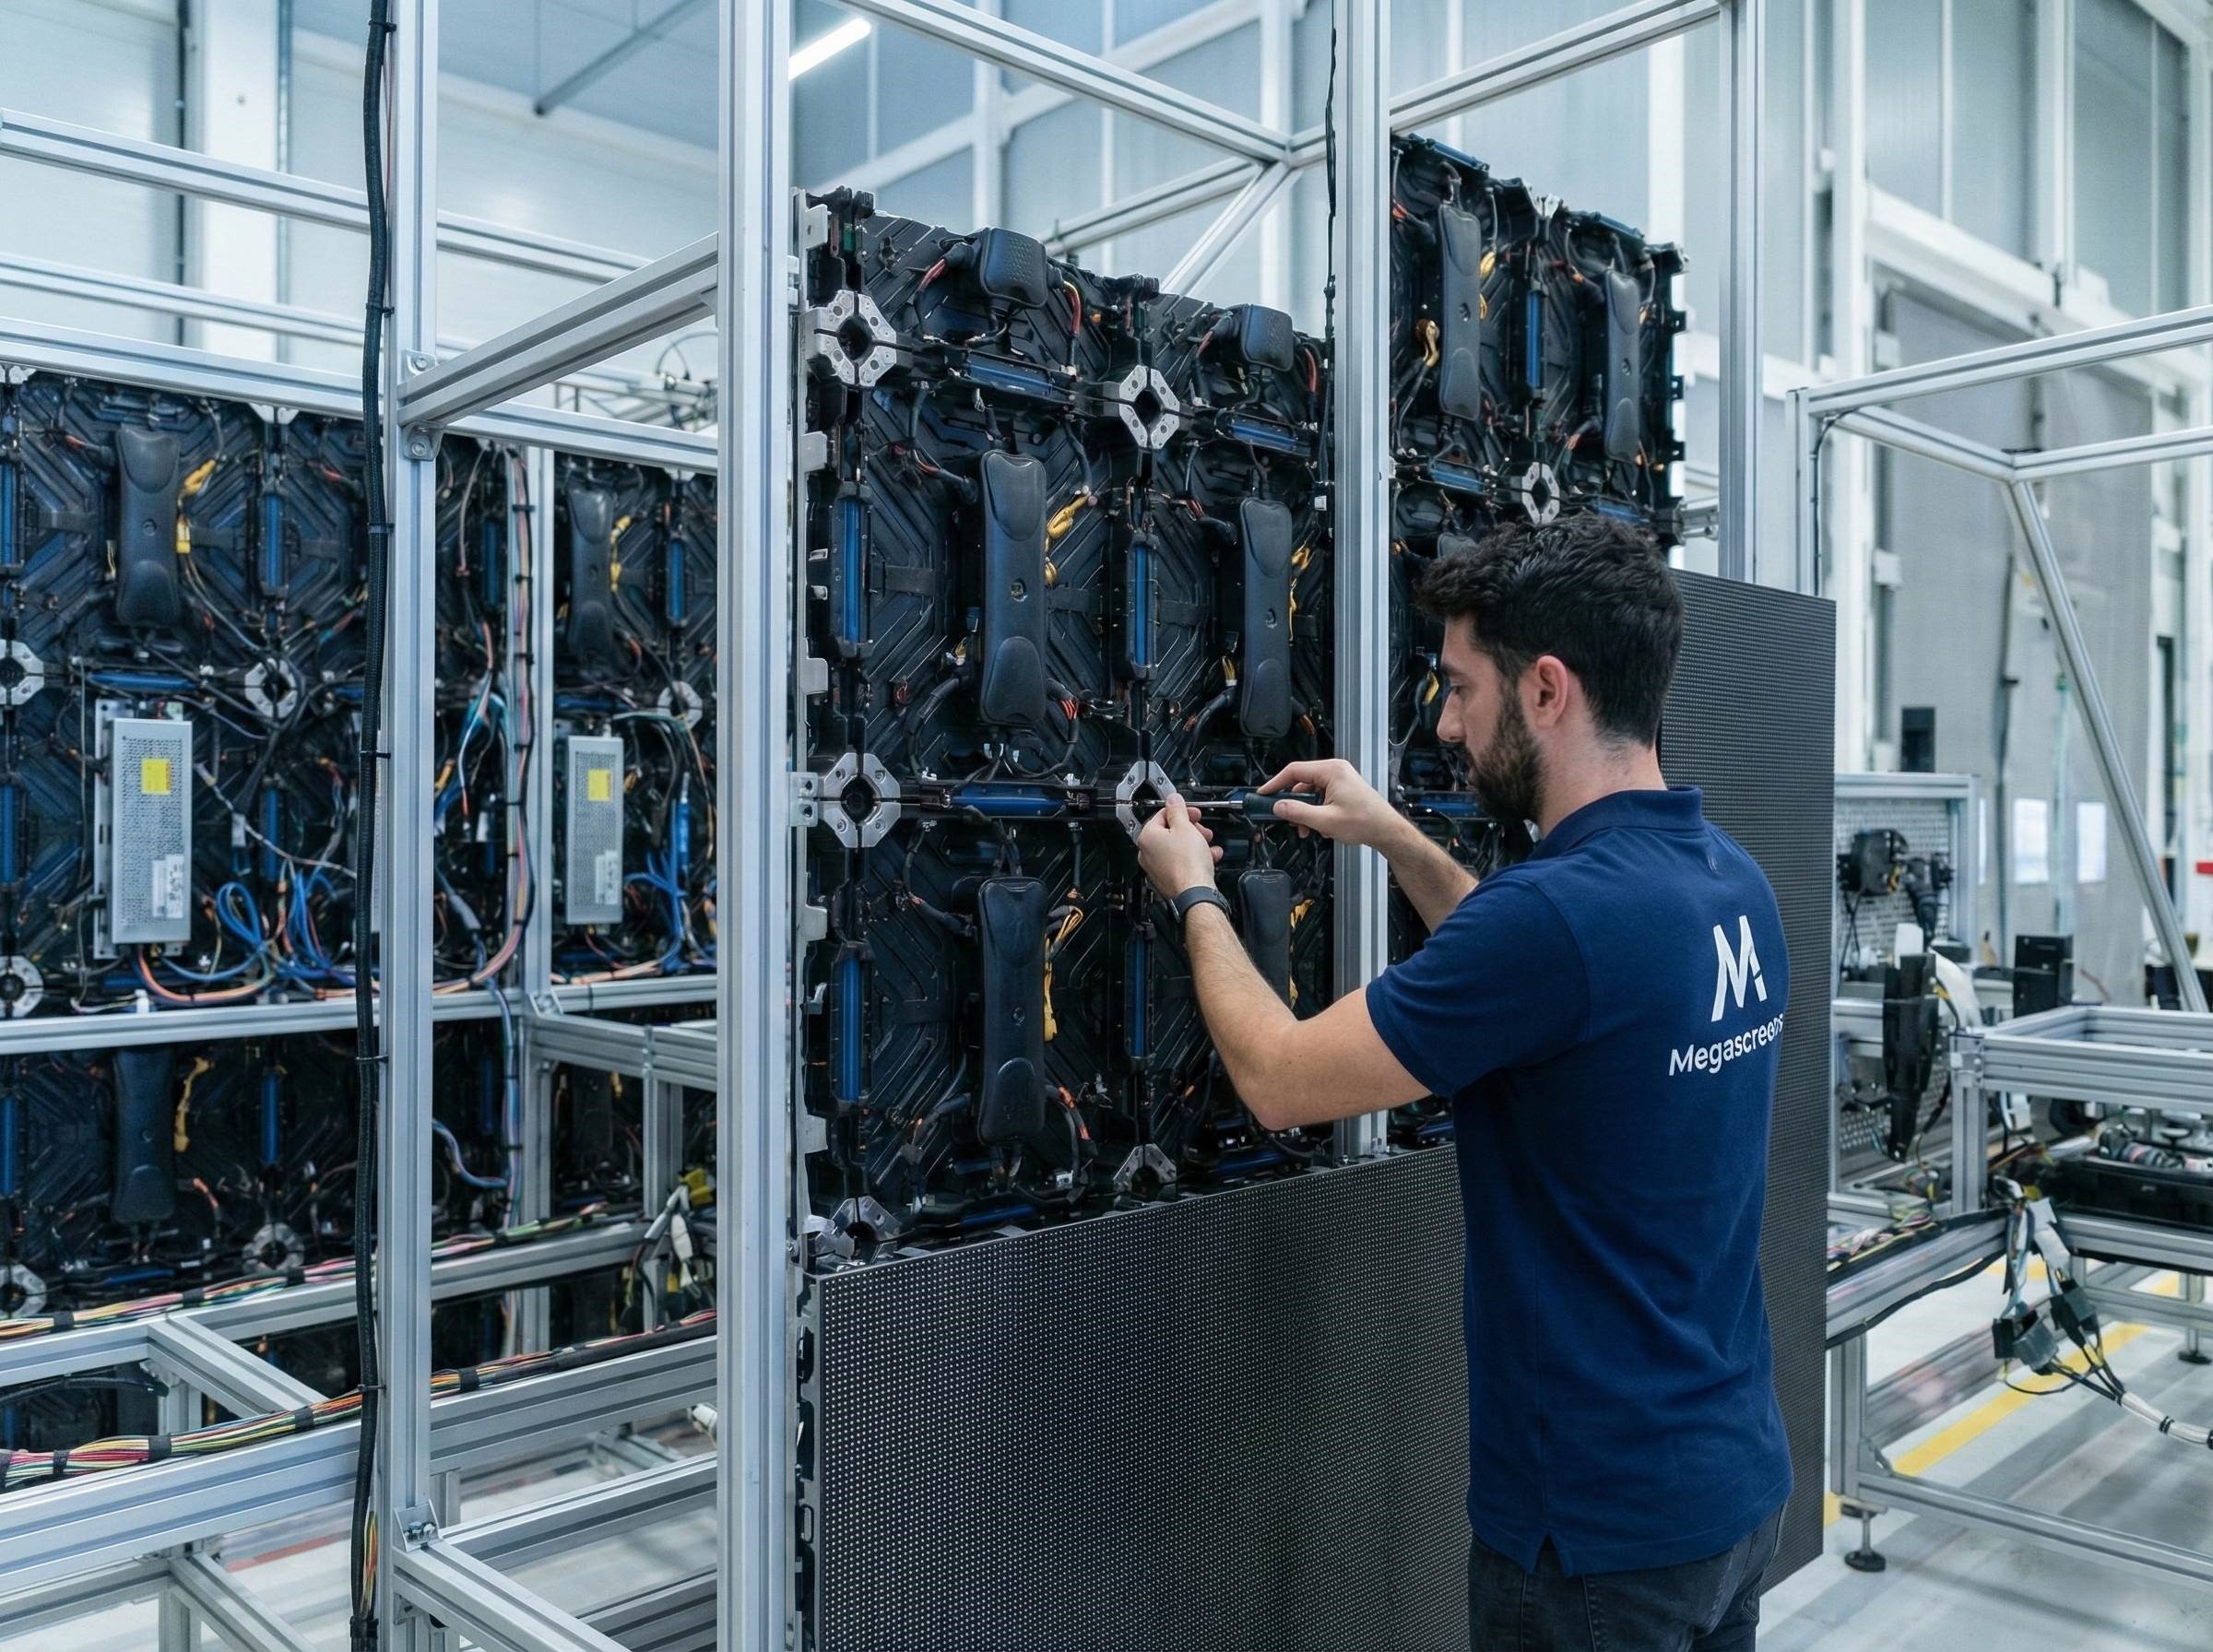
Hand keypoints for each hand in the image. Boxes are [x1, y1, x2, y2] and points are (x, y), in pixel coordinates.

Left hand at [1136, 794, 1222, 900]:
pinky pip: (1181, 863)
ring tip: (1208, 843)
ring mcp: (1157, 868)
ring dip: (1196, 842)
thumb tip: (1173, 799)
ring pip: (1178, 848)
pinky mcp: (1167, 879)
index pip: (1161, 815)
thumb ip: (1178, 810)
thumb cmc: (1188, 864)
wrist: (1195, 894)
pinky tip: (1209, 857)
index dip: (1180, 811)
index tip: (1192, 811)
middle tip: (1202, 828)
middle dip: (1190, 828)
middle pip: (1170, 832)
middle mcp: (1147, 853)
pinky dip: (1195, 858)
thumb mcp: (1185, 828)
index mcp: (1147, 837)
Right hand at [1257, 759, 1396, 847]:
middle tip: (1286, 819)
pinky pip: (1320, 796)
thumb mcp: (1325, 820)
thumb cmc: (1365, 822)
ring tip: (1306, 829)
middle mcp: (1335, 770)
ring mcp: (1340, 779)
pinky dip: (1315, 811)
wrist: (1387, 831)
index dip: (1275, 783)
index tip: (1264, 794)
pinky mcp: (1343, 789)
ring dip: (1304, 811)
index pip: (1294, 771)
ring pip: (1310, 792)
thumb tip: (1278, 806)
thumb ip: (1298, 812)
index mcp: (1331, 771)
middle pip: (1301, 782)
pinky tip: (1319, 826)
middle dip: (1293, 804)